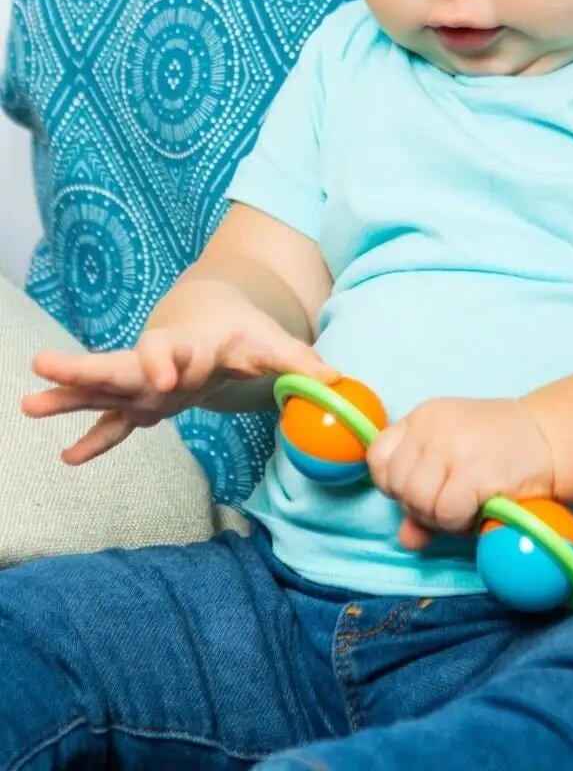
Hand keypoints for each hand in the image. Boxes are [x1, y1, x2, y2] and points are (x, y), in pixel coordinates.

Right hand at [22, 291, 336, 464]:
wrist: (212, 316)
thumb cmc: (242, 331)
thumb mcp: (273, 342)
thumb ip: (301, 363)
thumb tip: (339, 384)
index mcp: (190, 347)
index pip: (170, 352)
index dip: (164, 363)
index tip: (161, 378)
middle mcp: (158, 363)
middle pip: (119, 366)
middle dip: (85, 370)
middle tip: (44, 367)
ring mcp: (143, 384)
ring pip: (102, 391)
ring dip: (68, 398)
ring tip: (29, 402)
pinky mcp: (140, 402)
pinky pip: (114, 423)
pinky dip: (95, 439)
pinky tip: (69, 458)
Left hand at [366, 397, 555, 549]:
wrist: (553, 437)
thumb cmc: (502, 451)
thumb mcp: (457, 464)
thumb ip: (426, 498)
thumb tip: (406, 539)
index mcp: (423, 416)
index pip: (377, 456)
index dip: (393, 483)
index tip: (422, 489)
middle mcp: (431, 425)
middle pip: (396, 484)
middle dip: (419, 507)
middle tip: (452, 506)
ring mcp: (451, 444)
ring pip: (417, 501)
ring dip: (439, 518)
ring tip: (466, 509)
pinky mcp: (473, 468)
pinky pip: (445, 513)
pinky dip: (459, 524)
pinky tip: (478, 511)